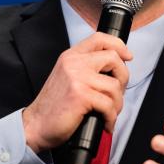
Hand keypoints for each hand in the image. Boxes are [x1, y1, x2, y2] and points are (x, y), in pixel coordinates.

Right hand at [22, 32, 131, 151]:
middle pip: (113, 58)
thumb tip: (115, 69)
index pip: (99, 38)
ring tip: (109, 113)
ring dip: (117, 104)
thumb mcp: (67, 78)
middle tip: (117, 93)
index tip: (127, 56)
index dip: (118, 45)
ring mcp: (77, 78)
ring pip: (114, 86)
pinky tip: (106, 123)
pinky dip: (111, 118)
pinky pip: (109, 105)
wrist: (35, 125)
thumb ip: (85, 68)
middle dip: (123, 78)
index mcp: (70, 57)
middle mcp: (73, 63)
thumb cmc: (53, 107)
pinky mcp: (81, 96)